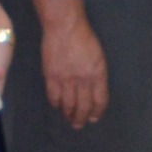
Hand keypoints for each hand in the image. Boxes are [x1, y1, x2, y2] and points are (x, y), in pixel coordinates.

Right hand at [35, 0, 110, 128]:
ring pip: (68, 105)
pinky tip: (57, 106)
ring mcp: (66, 79)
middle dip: (81, 118)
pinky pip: (53, 97)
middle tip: (79, 124)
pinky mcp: (51, 77)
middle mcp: (83, 80)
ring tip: (68, 119)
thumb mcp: (99, 57)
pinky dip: (56, 104)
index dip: (97, 112)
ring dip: (68, 114)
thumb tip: (93, 91)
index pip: (100, 100)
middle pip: (83, 106)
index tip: (94, 118)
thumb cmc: (84, 38)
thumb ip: (97, 74)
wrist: (64, 26)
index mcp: (98, 74)